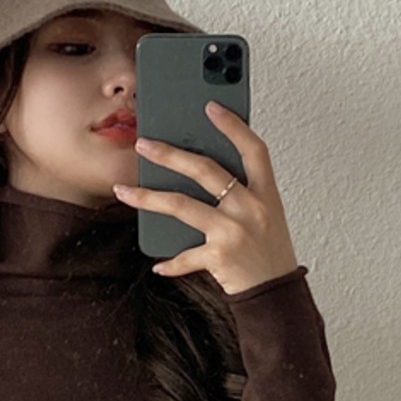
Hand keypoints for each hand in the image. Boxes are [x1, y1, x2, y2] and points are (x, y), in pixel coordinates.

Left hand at [112, 101, 299, 296]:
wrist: (277, 294)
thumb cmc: (269, 252)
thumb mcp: (266, 215)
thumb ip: (242, 193)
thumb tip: (199, 170)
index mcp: (266, 194)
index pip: (253, 150)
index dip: (233, 126)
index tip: (211, 106)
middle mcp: (251, 208)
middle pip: (206, 170)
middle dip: (170, 153)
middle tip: (143, 144)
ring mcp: (234, 232)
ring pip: (182, 205)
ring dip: (148, 197)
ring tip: (123, 190)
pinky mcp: (220, 257)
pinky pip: (185, 255)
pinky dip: (170, 262)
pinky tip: (158, 264)